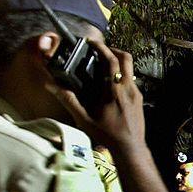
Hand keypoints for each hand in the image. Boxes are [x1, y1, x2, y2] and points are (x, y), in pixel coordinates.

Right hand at [47, 39, 146, 154]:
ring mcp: (137, 94)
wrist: (130, 148)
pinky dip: (122, 75)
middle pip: (126, 58)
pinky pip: (132, 80)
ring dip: (118, 62)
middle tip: (100, 50)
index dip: (102, 47)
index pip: (112, 60)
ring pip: (130, 69)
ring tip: (104, 65)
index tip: (91, 42)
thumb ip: (69, 100)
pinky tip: (111, 82)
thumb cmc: (107, 135)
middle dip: (113, 50)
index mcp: (115, 90)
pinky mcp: (140, 100)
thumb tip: (52, 86)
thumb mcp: (84, 119)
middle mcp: (129, 89)